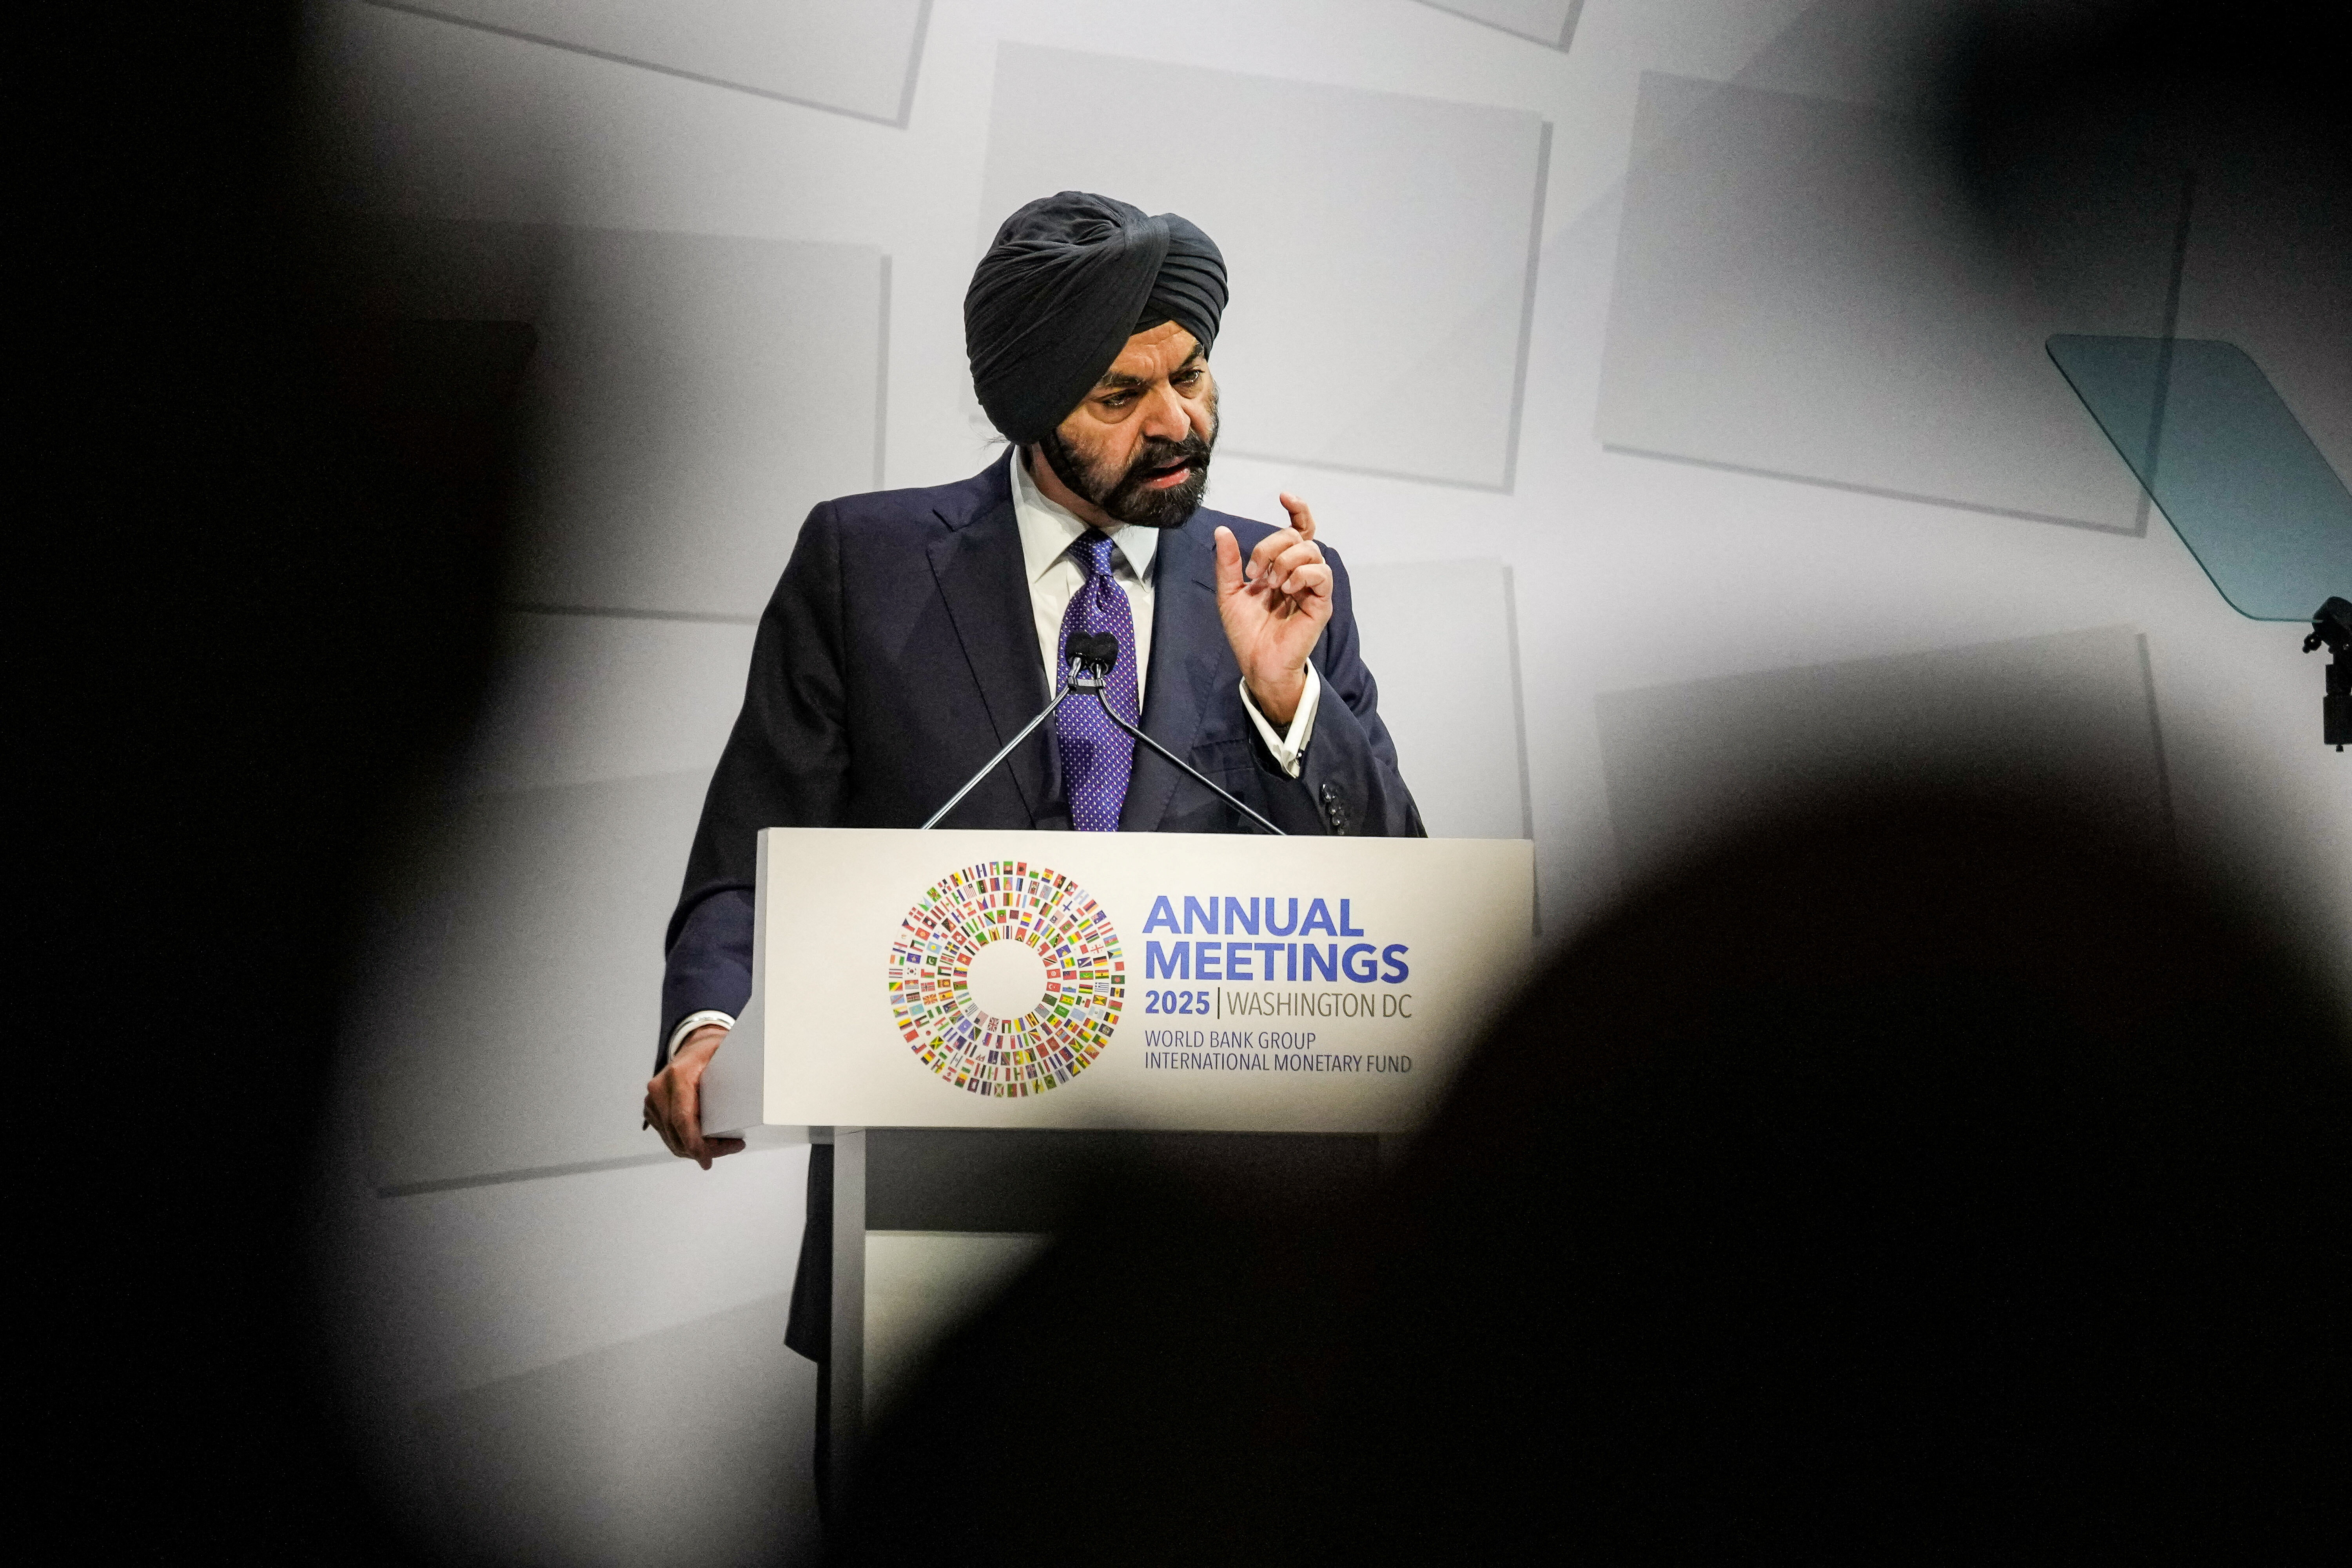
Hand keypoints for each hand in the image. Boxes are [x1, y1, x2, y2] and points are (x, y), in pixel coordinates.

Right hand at [642, 1024, 745, 1168]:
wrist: (693, 1044)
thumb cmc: (713, 1050)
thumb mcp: (727, 1053)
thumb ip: (739, 1069)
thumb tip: (762, 1087)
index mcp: (678, 1076)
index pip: (682, 1118)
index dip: (695, 1144)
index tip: (707, 1161)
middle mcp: (659, 1090)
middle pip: (679, 1134)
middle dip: (705, 1149)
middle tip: (734, 1147)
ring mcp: (653, 1101)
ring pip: (673, 1139)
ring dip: (698, 1149)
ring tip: (727, 1145)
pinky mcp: (653, 1110)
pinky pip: (670, 1135)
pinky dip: (689, 1143)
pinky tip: (710, 1141)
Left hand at [1214, 493, 1332, 725]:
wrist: (1256, 662)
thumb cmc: (1246, 632)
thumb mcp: (1229, 593)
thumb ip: (1228, 563)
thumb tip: (1222, 531)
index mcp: (1281, 567)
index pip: (1298, 530)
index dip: (1298, 510)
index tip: (1284, 496)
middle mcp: (1299, 573)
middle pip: (1297, 537)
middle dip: (1272, 546)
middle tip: (1255, 572)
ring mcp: (1312, 587)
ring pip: (1311, 551)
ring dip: (1286, 561)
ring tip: (1272, 584)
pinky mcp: (1321, 603)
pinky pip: (1322, 575)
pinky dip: (1303, 575)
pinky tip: (1287, 589)